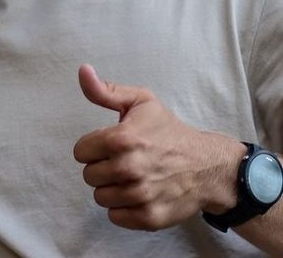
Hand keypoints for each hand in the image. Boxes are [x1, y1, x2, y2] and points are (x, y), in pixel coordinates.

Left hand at [73, 64, 242, 230]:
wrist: (207, 165)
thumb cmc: (169, 131)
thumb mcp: (140, 101)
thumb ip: (105, 90)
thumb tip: (83, 71)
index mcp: (122, 139)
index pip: (80, 152)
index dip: (92, 147)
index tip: (108, 145)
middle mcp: (129, 168)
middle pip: (89, 175)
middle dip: (102, 167)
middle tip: (121, 161)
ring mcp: (140, 195)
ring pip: (100, 197)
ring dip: (111, 188)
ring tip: (129, 177)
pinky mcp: (149, 217)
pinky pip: (115, 217)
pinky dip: (123, 208)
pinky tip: (137, 193)